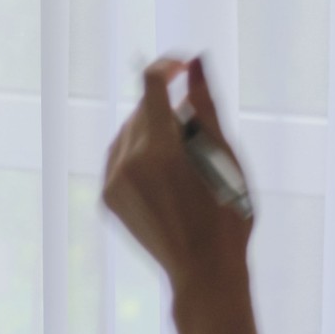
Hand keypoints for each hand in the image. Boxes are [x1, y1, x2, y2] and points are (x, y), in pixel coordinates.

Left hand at [101, 56, 250, 291]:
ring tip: (183, 161)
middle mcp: (128, 163)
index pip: (152, 85)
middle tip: (198, 136)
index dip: (168, 67)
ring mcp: (113, 183)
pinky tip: (165, 177)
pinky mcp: (107, 199)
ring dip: (153, 132)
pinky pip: (119, 160)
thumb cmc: (227, 214)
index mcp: (161, 149)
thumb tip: (195, 62)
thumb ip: (206, 106)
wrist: (205, 271)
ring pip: (129, 134)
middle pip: (143, 110)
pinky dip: (139, 156)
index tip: (184, 67)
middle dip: (168, 110)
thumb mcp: (226, 156)